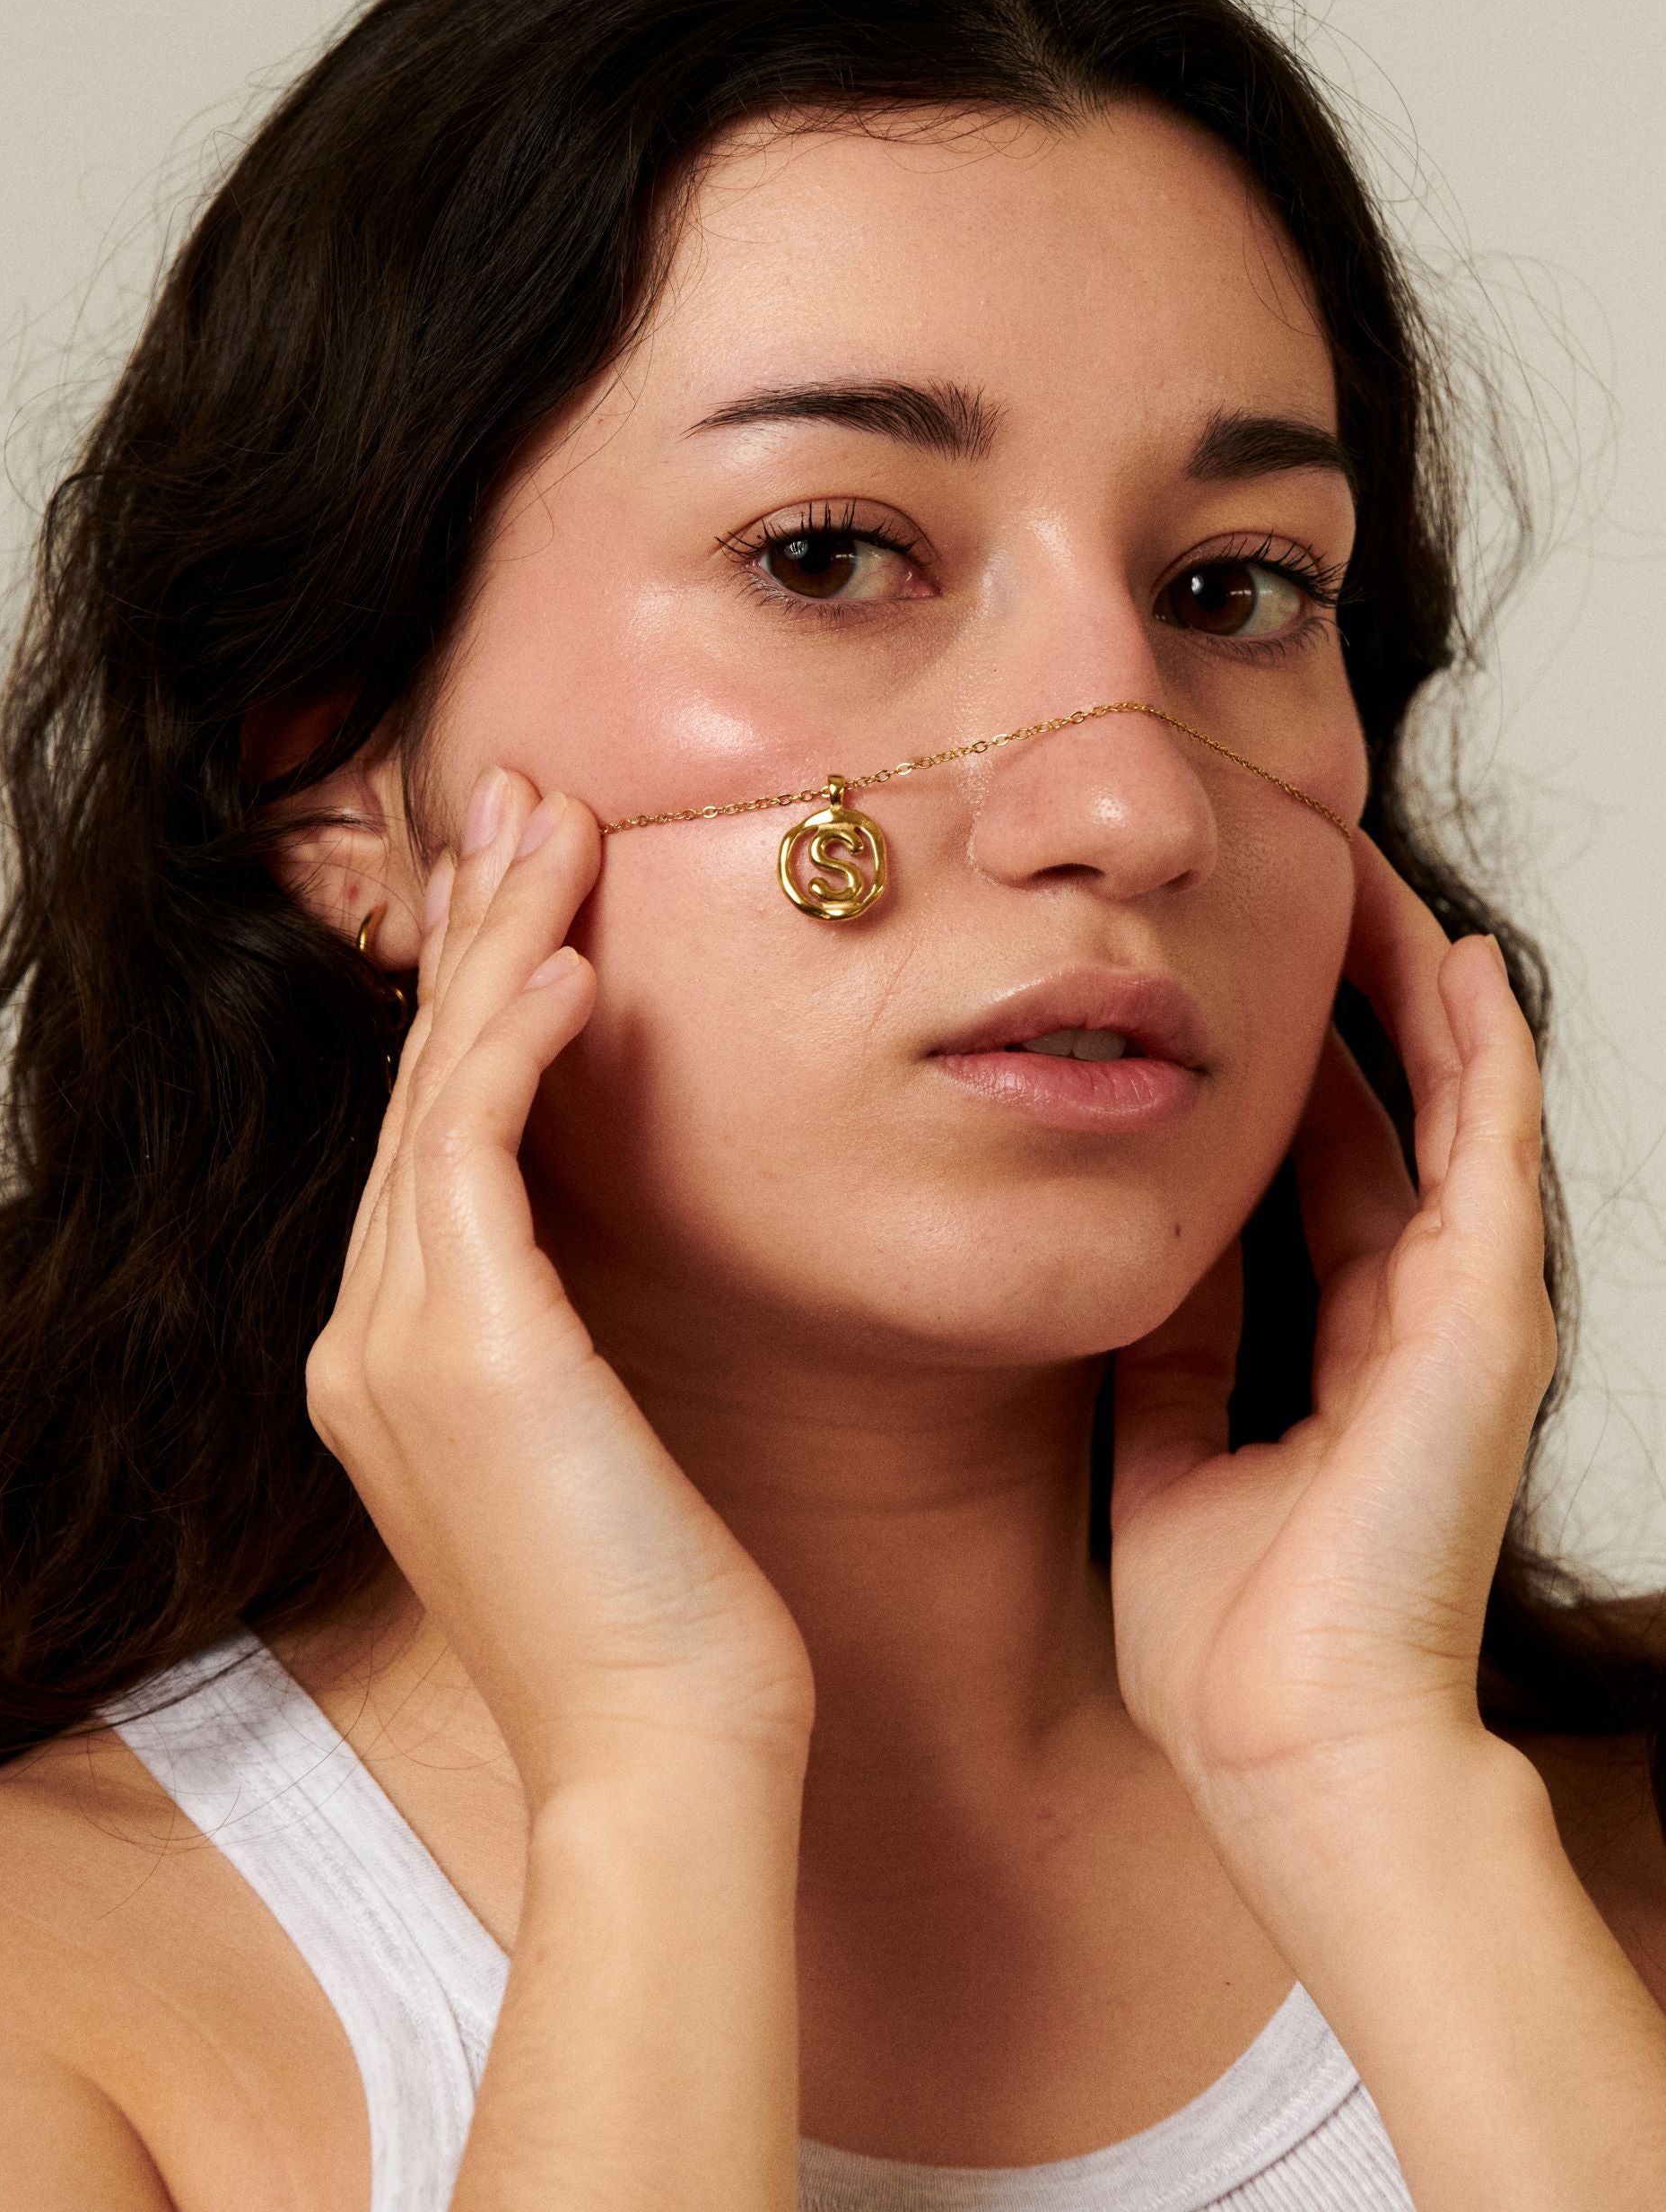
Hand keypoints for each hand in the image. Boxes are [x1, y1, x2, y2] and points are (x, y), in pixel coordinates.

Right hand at [305, 767, 815, 1808]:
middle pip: (417, 1085)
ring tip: (557, 827)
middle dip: (473, 931)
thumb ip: (566, 1333)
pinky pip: (472, 1153)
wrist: (659, 1758)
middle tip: (521, 802)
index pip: (428, 1134)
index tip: (527, 893)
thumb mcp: (595, 1442)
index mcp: (393, 1358)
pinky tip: (577, 960)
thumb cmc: (661, 1617)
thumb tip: (606, 1248)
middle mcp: (366, 1336)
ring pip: (437, 1092)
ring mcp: (392, 1343)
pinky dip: (515, 1045)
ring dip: (500, 947)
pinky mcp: (462, 1351)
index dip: (468, 999)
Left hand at [1107, 834, 1556, 1824]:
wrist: (1289, 1754)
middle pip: (1396, 1117)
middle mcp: (1420, 1319)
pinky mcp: (1487, 1318)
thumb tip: (1136, 1271)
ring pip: (1455, 1103)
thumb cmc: (1234, 1651)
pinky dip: (1481, 1048)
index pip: (1328, 1175)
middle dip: (1352, 999)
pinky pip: (1494, 1149)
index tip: (1235, 980)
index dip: (1291, 1072)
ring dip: (1414, 987)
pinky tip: (1455, 958)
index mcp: (1349, 1354)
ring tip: (1368, 877)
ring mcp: (1467, 1315)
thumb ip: (1173, 1366)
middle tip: (1303, 884)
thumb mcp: (1173, 1464)